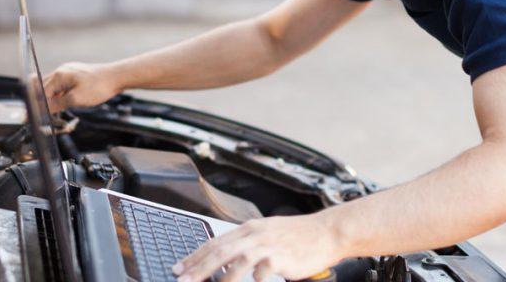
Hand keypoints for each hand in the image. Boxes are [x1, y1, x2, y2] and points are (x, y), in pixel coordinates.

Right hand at [43, 62, 119, 112]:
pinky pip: (62, 85)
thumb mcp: (75, 99)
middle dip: (42, 102)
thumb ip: (56, 104)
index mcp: (59, 76)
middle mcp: (61, 71)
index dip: (38, 107)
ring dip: (52, 99)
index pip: (40, 93)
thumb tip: (41, 110)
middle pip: (43, 88)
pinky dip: (60, 95)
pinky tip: (65, 102)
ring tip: (54, 112)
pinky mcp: (76, 74)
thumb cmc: (99, 87)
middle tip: (44, 116)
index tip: (35, 118)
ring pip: (53, 87)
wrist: (117, 77)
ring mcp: (69, 71)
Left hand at [173, 214, 341, 281]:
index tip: (178, 267)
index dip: (194, 256)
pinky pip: (260, 271)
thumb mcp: (268, 234)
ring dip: (217, 277)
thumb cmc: (298, 236)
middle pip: (219, 252)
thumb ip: (247, 244)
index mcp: (249, 229)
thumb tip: (225, 258)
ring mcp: (267, 245)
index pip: (215, 242)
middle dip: (197, 268)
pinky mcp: (280, 257)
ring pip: (235, 261)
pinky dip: (250, 280)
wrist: (326, 231)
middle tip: (180, 279)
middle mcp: (254, 235)